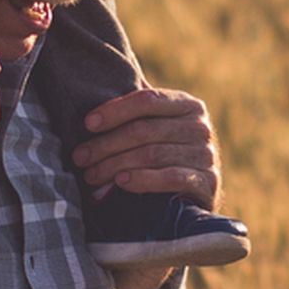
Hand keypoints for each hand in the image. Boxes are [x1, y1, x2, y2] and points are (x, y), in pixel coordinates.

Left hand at [73, 87, 220, 203]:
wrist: (195, 199)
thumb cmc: (166, 157)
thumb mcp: (156, 128)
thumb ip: (136, 112)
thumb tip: (92, 89)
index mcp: (188, 105)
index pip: (147, 100)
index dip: (115, 111)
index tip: (87, 124)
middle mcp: (200, 127)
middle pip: (144, 130)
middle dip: (106, 144)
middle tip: (80, 157)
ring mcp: (206, 155)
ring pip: (152, 155)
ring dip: (115, 166)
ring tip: (91, 176)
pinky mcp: (207, 182)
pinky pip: (171, 177)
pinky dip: (142, 179)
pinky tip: (120, 182)